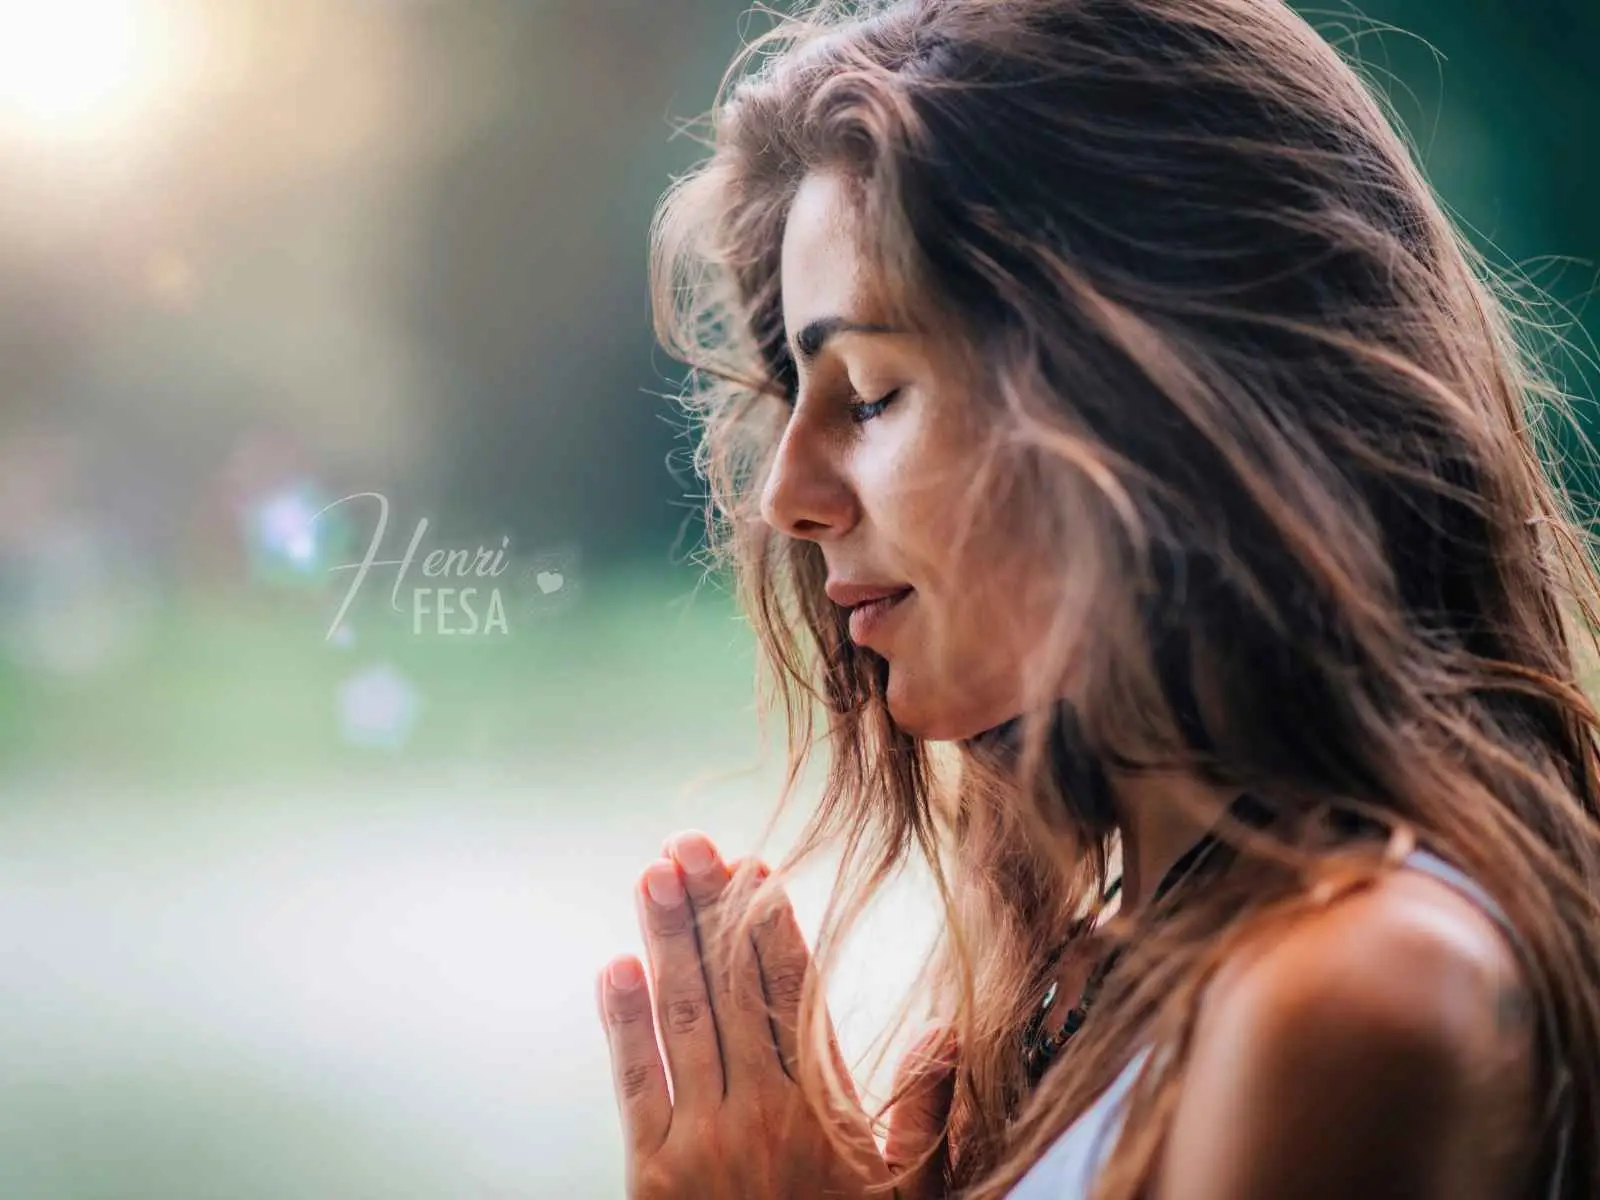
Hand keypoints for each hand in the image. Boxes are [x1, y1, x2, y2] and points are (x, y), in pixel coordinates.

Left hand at [595, 830, 951, 1198]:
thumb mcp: (913, 1196)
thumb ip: (926, 1114)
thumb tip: (945, 1029)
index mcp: (822, 1109)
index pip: (793, 994)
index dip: (772, 927)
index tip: (757, 869)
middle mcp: (760, 1112)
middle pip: (730, 988)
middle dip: (709, 909)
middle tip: (688, 842)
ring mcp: (700, 1140)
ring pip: (681, 1019)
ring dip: (664, 941)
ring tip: (652, 874)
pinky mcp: (652, 1174)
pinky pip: (634, 1083)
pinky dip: (622, 1023)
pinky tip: (615, 966)